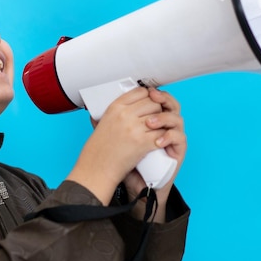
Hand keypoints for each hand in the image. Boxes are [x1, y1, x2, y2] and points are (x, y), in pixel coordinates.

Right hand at [66, 87, 169, 204]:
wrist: (97, 169)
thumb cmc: (97, 150)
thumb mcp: (101, 124)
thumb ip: (112, 113)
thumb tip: (123, 105)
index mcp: (115, 107)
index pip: (140, 91)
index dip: (148, 96)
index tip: (150, 102)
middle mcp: (125, 115)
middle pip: (152, 102)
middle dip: (157, 110)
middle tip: (155, 118)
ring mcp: (135, 128)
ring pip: (160, 117)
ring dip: (162, 123)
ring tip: (158, 129)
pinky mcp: (142, 142)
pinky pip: (161, 133)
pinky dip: (164, 137)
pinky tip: (161, 140)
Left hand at [122, 88, 186, 221]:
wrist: (136, 183)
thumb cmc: (127, 161)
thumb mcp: (117, 141)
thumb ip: (110, 127)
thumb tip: (91, 115)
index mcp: (152, 119)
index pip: (157, 99)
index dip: (154, 92)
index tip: (146, 90)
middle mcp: (164, 126)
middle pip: (170, 104)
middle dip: (161, 100)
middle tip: (152, 100)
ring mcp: (172, 137)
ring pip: (176, 118)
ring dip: (164, 117)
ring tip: (150, 123)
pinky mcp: (177, 151)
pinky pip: (179, 138)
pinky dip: (169, 136)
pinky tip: (158, 141)